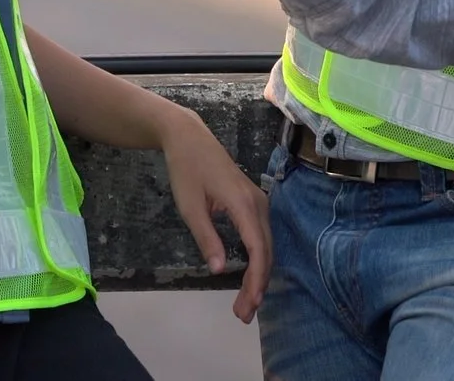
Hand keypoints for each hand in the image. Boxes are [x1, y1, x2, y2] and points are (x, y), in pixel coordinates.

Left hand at [154, 105, 272, 321]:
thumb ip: (207, 238)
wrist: (189, 138)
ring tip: (246, 302)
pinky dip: (258, 259)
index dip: (255, 280)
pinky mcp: (254, 203)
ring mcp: (259, 202)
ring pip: (267, 245)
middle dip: (258, 285)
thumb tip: (220, 270)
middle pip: (266, 251)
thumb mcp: (190, 207)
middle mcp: (258, 204)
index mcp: (243, 204)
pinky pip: (262, 236)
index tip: (248, 305)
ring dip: (259, 275)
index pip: (258, 250)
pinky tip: (250, 276)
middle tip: (243, 314)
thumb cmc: (186, 170)